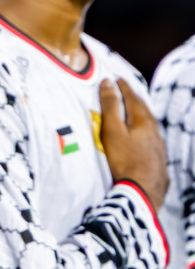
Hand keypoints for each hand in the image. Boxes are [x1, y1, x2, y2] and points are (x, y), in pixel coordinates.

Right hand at [99, 78, 169, 210]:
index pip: (133, 97)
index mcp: (143, 121)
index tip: (116, 78)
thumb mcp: (112, 131)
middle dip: (133, 97)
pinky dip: (143, 128)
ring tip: (132, 110)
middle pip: (144, 109)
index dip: (123, 87)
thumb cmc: (124, 159)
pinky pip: (151, 136)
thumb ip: (111, 106)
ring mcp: (158, 145)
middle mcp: (154, 130)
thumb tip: (108, 83)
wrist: (143, 190)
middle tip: (125, 90)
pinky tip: (140, 135)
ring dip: (140, 113)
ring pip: (149, 123)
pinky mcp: (158, 157)